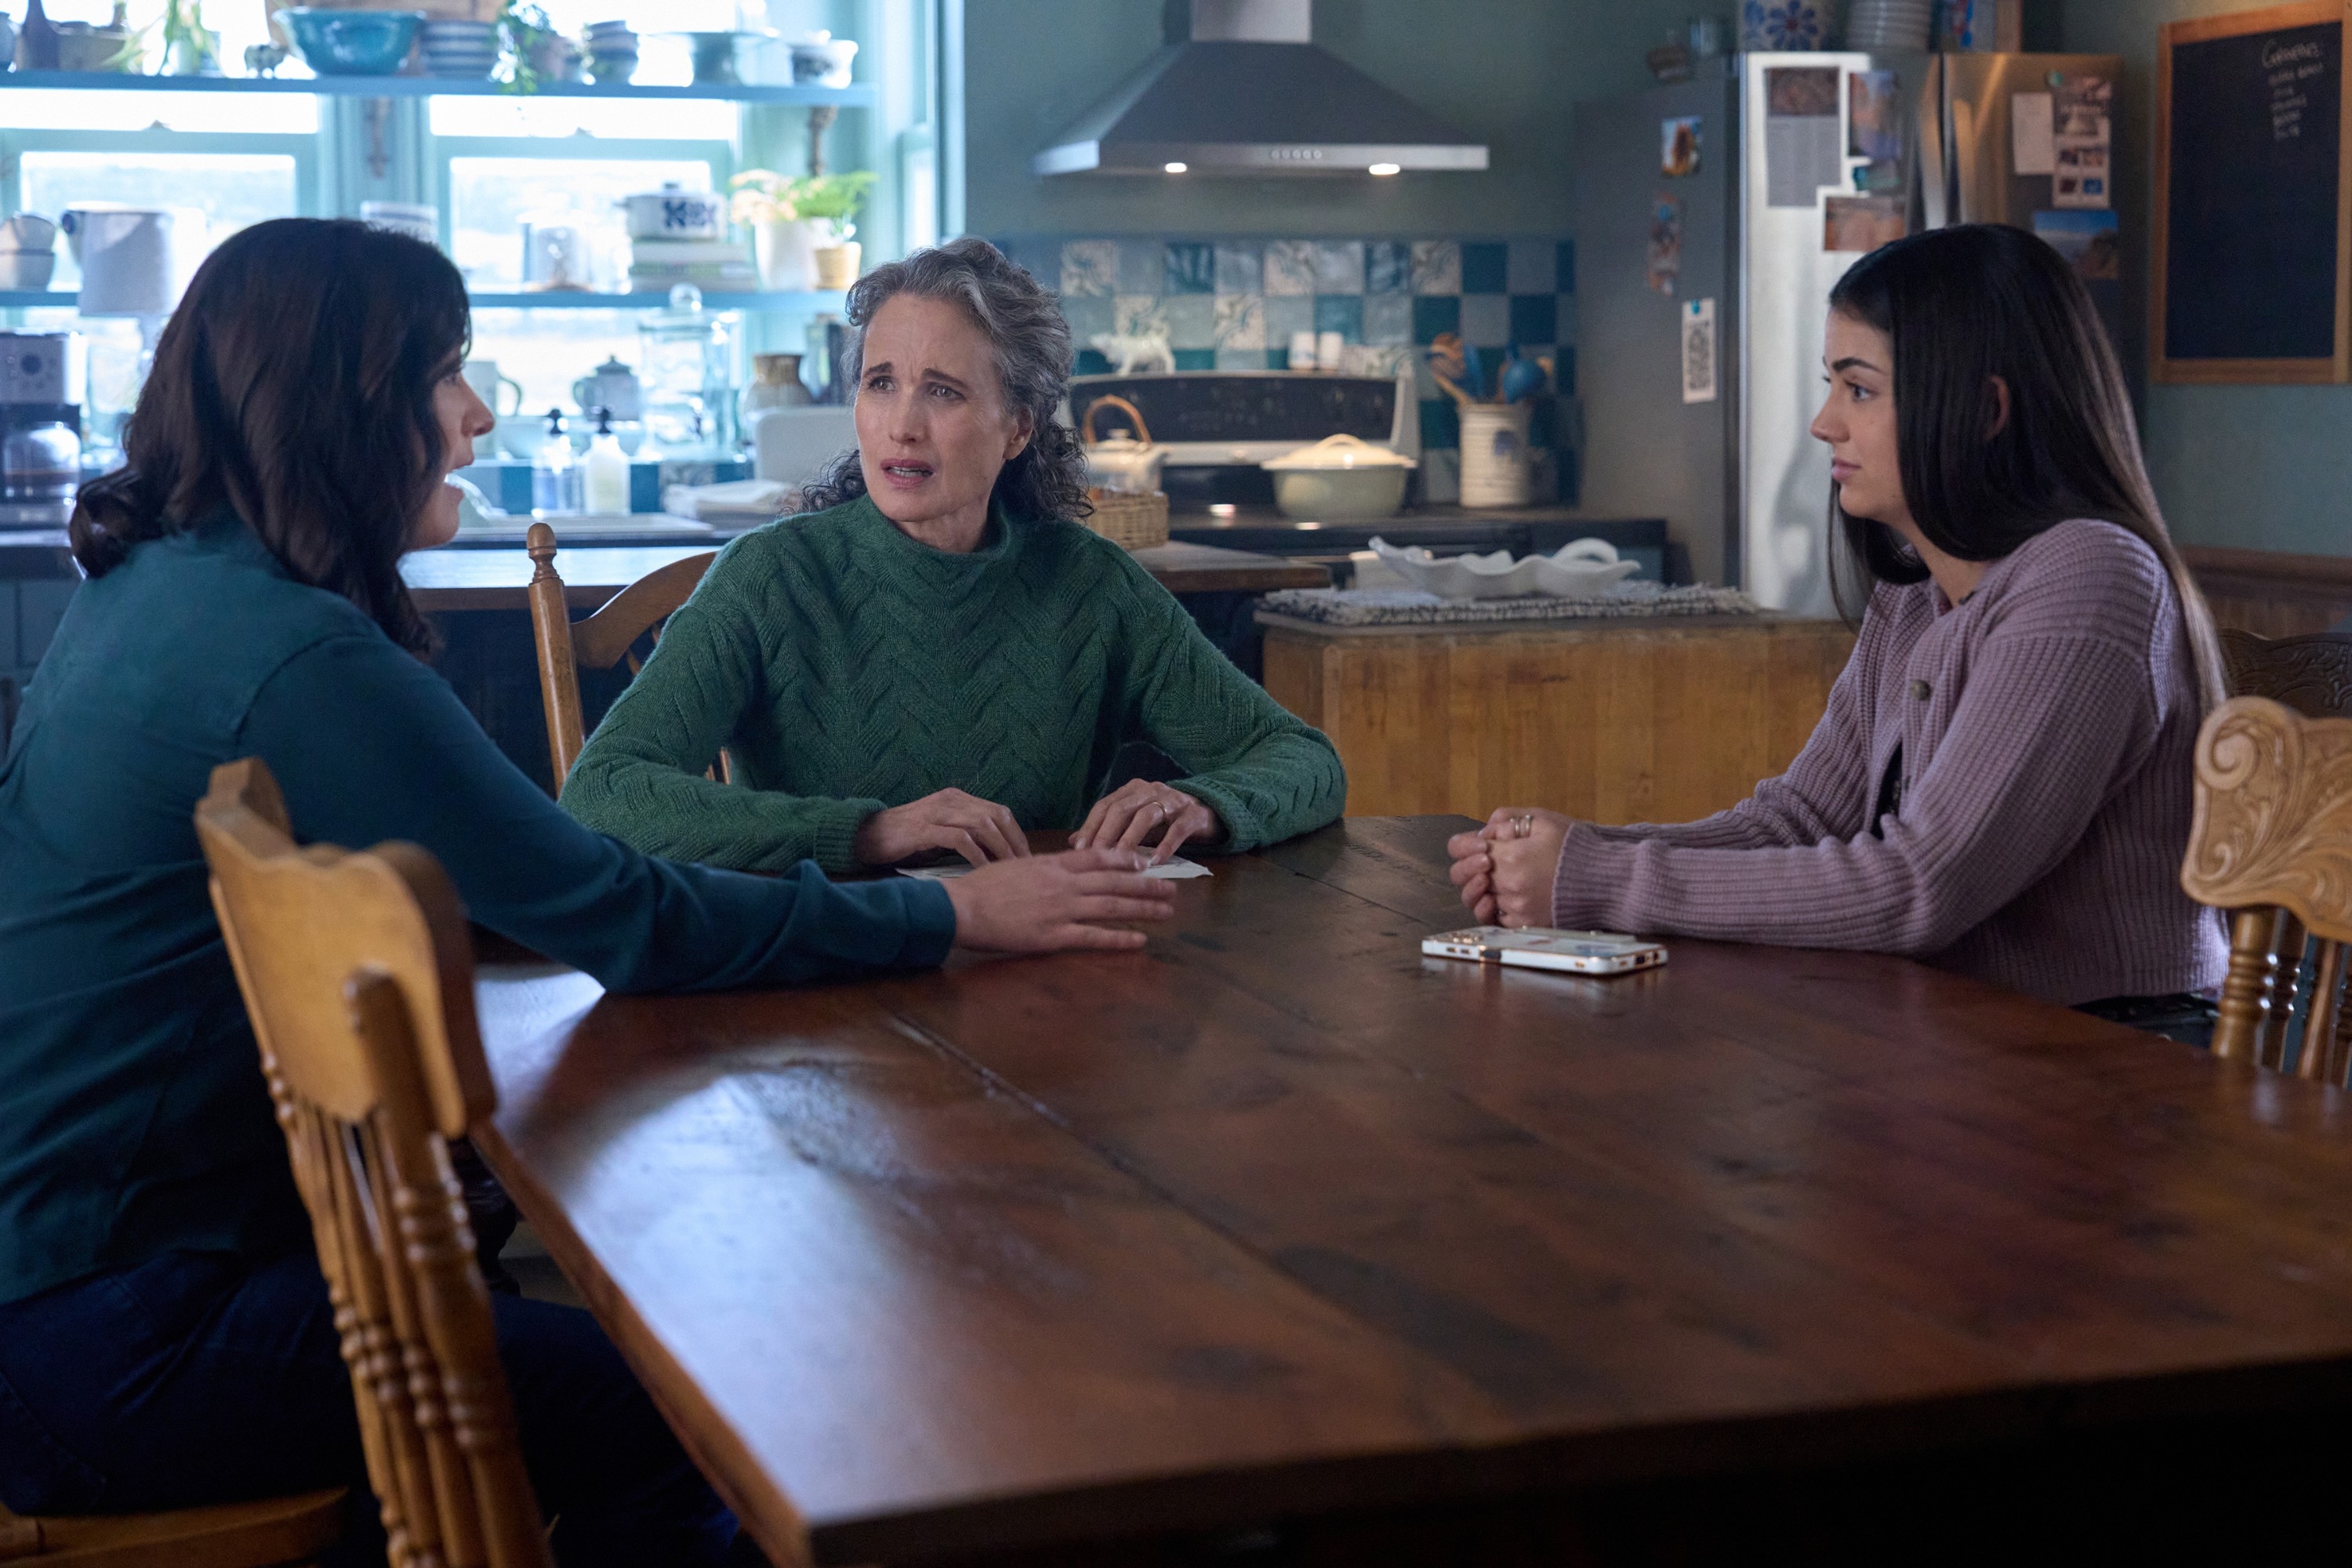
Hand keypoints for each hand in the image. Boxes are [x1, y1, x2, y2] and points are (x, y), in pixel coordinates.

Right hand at [855, 788, 1029, 867]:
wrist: (865, 836)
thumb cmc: (906, 840)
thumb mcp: (942, 833)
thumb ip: (967, 837)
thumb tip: (999, 856)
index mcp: (958, 799)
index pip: (999, 812)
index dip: (1017, 835)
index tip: (1028, 859)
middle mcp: (950, 800)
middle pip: (996, 816)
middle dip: (1014, 843)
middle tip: (1025, 868)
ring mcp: (936, 812)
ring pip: (982, 824)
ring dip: (1000, 849)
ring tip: (1009, 870)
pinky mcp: (923, 829)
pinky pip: (959, 839)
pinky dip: (976, 855)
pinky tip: (983, 870)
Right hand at [944, 848, 1177, 953]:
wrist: (961, 907)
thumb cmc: (982, 887)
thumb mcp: (1015, 866)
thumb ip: (1042, 868)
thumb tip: (1057, 869)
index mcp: (1052, 865)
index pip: (1098, 857)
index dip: (1125, 861)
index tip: (1144, 864)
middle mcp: (1063, 884)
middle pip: (1115, 882)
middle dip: (1146, 885)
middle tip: (1171, 888)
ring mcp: (1061, 910)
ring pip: (1112, 907)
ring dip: (1143, 909)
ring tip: (1166, 911)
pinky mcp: (1053, 936)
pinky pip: (1094, 937)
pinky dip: (1119, 939)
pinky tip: (1139, 941)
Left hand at [1072, 779, 1225, 864]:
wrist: (1206, 814)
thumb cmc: (1164, 821)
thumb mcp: (1133, 824)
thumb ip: (1107, 830)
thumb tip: (1073, 842)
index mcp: (1132, 790)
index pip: (1105, 805)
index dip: (1091, 826)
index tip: (1079, 849)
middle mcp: (1150, 790)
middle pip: (1122, 808)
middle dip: (1107, 834)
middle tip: (1096, 857)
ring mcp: (1173, 800)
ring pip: (1146, 816)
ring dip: (1131, 839)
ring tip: (1121, 860)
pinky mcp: (1193, 814)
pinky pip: (1177, 830)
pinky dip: (1165, 846)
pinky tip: (1155, 862)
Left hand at [1447, 807, 1571, 927]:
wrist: (1607, 880)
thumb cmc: (1575, 847)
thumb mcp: (1543, 820)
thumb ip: (1507, 819)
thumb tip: (1484, 831)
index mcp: (1509, 856)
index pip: (1459, 849)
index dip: (1462, 844)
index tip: (1477, 844)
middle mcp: (1508, 885)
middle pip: (1464, 877)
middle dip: (1468, 866)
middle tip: (1483, 861)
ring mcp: (1516, 908)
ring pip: (1478, 900)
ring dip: (1481, 888)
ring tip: (1494, 879)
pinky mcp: (1526, 924)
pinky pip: (1496, 918)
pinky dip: (1496, 907)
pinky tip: (1506, 896)